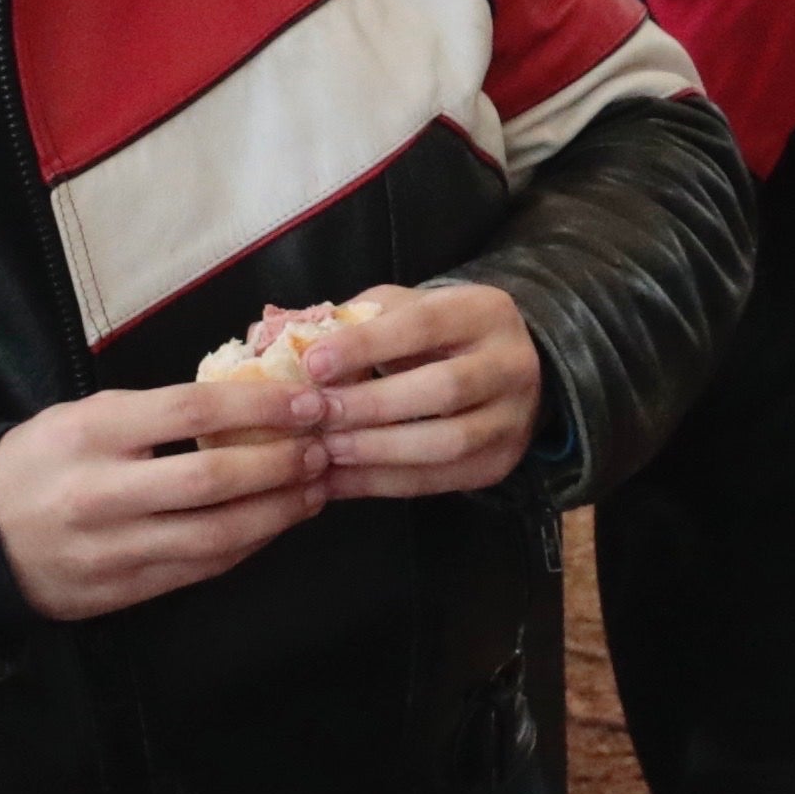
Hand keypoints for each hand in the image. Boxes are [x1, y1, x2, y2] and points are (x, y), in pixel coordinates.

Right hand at [0, 374, 322, 619]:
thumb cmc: (40, 462)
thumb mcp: (82, 416)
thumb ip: (154, 411)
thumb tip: (245, 397)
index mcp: (91, 434)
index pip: (190, 412)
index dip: (259, 407)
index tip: (307, 401)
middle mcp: (102, 493)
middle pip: (212, 480)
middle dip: (281, 464)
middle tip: (322, 447)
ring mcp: (114, 549)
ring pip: (216, 535)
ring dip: (278, 512)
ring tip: (315, 488)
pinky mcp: (125, 590)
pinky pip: (201, 568)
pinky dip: (248, 545)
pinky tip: (275, 523)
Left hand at [293, 282, 538, 500]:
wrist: (502, 371)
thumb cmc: (435, 336)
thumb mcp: (402, 310)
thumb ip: (354, 321)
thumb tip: (282, 344)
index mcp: (484, 312)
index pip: (424, 324)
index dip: (366, 344)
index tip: (313, 363)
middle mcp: (511, 365)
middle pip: (444, 389)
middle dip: (372, 405)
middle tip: (317, 415)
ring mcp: (512, 420)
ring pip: (447, 443)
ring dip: (378, 450)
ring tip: (325, 451)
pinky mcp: (498, 464)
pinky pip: (438, 481)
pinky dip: (380, 483)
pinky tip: (337, 481)